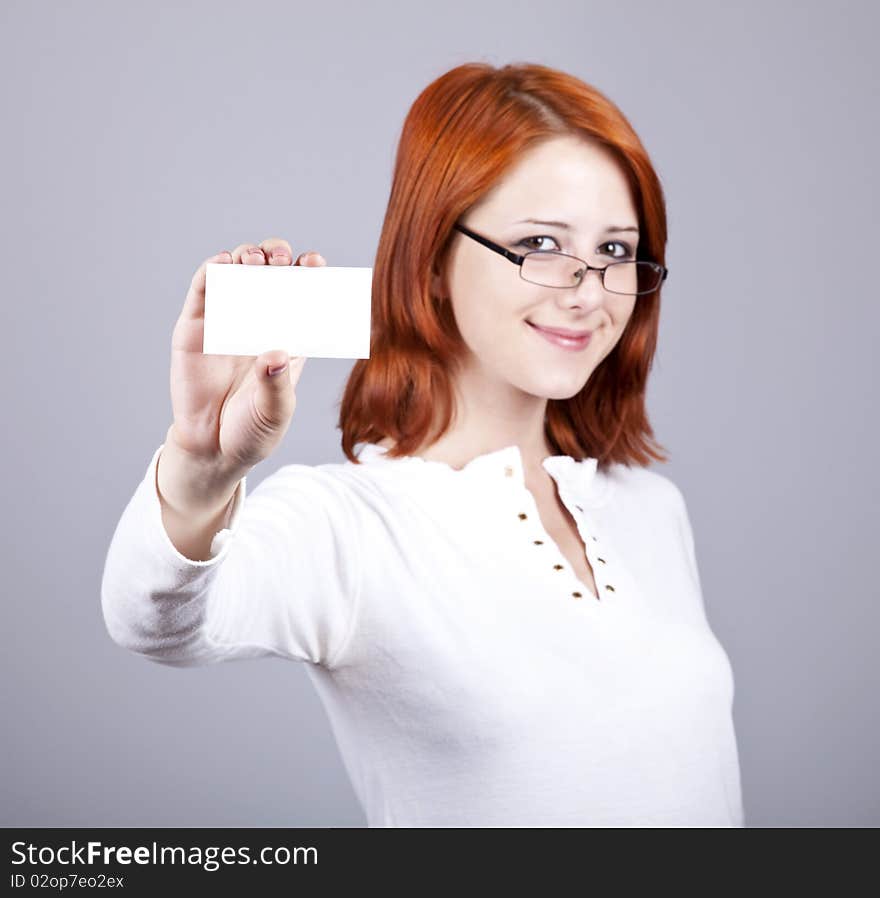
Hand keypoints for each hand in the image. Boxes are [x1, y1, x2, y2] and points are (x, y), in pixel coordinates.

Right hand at [167, 239, 324, 478]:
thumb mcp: (274, 412)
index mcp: (288, 338)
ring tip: (255, 259)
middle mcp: (259, 324)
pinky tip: (222, 262)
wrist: (211, 449)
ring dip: (247, 257)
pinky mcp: (195, 328)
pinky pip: (202, 291)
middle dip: (278, 258)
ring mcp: (226, 322)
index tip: (316, 263)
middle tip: (282, 259)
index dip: (309, 274)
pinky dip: (211, 271)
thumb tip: (275, 355)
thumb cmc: (252, 430)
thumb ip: (277, 385)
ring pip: (238, 274)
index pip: (302, 297)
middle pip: (270, 276)